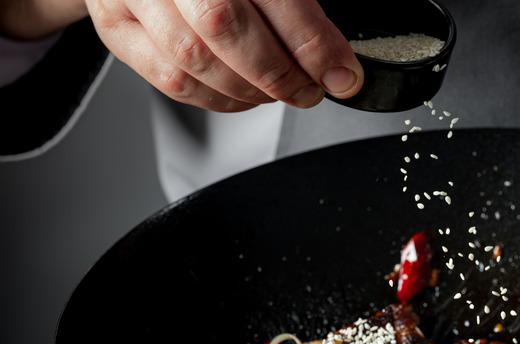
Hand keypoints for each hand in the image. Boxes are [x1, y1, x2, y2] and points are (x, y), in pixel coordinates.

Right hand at [84, 0, 363, 111]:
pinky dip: (218, 99)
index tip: (342, 74)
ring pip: (194, 60)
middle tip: (310, 90)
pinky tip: (244, 95)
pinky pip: (171, 81)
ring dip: (250, 91)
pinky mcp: (118, 28)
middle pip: (225, 27)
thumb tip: (334, 57)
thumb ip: (295, 5)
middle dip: (280, 73)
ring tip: (280, 92)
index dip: (312, 42)